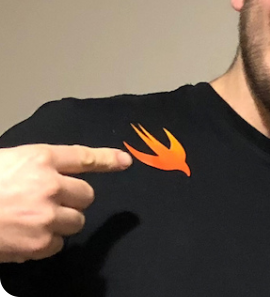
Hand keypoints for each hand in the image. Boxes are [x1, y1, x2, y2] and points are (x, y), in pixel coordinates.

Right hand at [0, 144, 131, 262]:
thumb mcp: (11, 162)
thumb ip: (39, 166)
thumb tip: (58, 173)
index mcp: (41, 159)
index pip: (84, 157)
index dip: (108, 159)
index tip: (126, 162)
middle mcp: (50, 184)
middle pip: (87, 195)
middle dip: (74, 200)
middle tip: (52, 203)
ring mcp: (46, 215)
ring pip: (77, 221)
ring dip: (63, 222)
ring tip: (36, 221)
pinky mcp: (39, 243)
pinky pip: (58, 244)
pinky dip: (46, 243)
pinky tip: (26, 237)